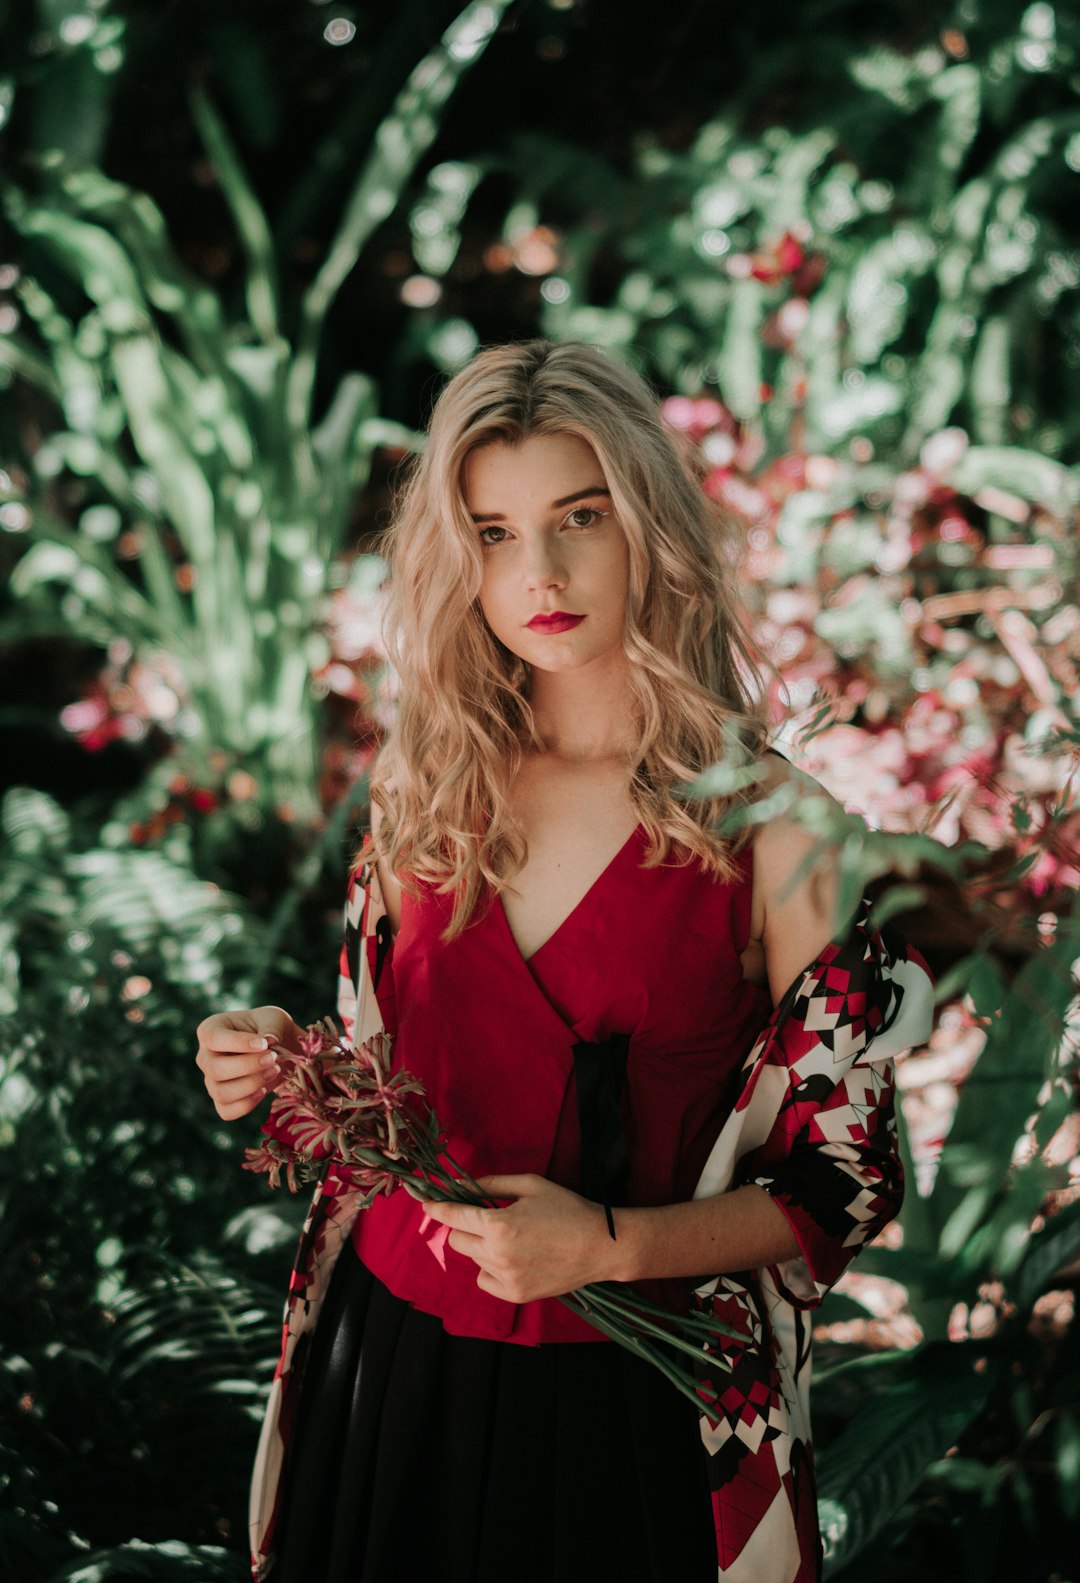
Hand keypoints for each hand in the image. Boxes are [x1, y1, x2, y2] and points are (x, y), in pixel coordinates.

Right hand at [195, 1005, 301, 1119]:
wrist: (279, 1050)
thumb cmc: (271, 1028)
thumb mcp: (274, 1018)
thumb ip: (272, 1026)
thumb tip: (269, 1040)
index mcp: (210, 1029)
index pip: (213, 1038)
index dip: (238, 1043)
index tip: (264, 1043)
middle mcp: (205, 1057)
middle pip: (215, 1069)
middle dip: (248, 1066)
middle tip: (274, 1058)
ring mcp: (211, 1081)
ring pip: (221, 1092)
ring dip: (251, 1084)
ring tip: (274, 1071)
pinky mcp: (222, 1101)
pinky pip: (227, 1111)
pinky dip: (247, 1104)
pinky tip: (264, 1090)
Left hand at [422, 1173, 616, 1303]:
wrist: (600, 1246)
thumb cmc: (568, 1209)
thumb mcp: (531, 1185)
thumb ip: (492, 1183)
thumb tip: (462, 1184)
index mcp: (498, 1224)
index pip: (453, 1216)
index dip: (437, 1208)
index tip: (426, 1204)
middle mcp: (497, 1255)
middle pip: (456, 1241)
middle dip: (464, 1227)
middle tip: (486, 1218)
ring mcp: (506, 1279)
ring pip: (473, 1260)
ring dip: (482, 1247)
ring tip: (512, 1238)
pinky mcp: (516, 1295)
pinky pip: (485, 1281)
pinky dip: (491, 1269)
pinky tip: (513, 1259)